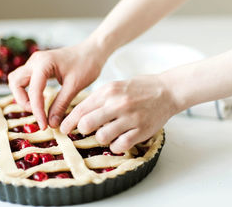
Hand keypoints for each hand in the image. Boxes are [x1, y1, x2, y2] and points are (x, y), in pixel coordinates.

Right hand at [8, 40, 105, 129]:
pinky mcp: (38, 66)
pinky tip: (41, 100)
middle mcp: (35, 61)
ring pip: (17, 80)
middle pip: (16, 83)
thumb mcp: (74, 86)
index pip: (34, 91)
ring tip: (38, 108)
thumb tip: (52, 124)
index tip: (44, 125)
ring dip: (23, 96)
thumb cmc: (86, 64)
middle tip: (39, 114)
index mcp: (44, 63)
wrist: (93, 51)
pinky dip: (28, 91)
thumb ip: (61, 105)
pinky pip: (26, 79)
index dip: (37, 110)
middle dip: (23, 101)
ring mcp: (35, 62)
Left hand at [59, 75, 178, 152]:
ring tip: (109, 133)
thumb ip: (99, 98)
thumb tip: (79, 115)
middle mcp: (118, 104)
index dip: (69, 122)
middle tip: (87, 131)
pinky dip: (116, 146)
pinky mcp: (141, 131)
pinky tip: (119, 139)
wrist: (168, 90)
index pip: (81, 109)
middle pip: (86, 124)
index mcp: (109, 91)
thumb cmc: (140, 88)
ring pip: (102, 137)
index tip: (64, 129)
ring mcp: (130, 118)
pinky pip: (119, 146)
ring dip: (102, 138)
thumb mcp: (116, 86)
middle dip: (82, 130)